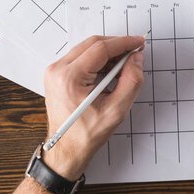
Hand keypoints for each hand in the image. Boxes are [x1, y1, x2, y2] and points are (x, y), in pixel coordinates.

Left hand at [42, 34, 144, 179]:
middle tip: (135, 51)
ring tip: (125, 62)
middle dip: (117, 45)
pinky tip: (111, 68)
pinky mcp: (57, 74)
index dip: (123, 43)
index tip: (138, 43)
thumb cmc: (86, 134)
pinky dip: (98, 59)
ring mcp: (55, 71)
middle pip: (92, 44)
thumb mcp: (116, 110)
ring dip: (108, 51)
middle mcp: (58, 70)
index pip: (100, 48)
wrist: (66, 150)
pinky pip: (80, 57)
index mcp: (69, 78)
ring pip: (86, 48)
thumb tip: (136, 58)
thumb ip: (131, 80)